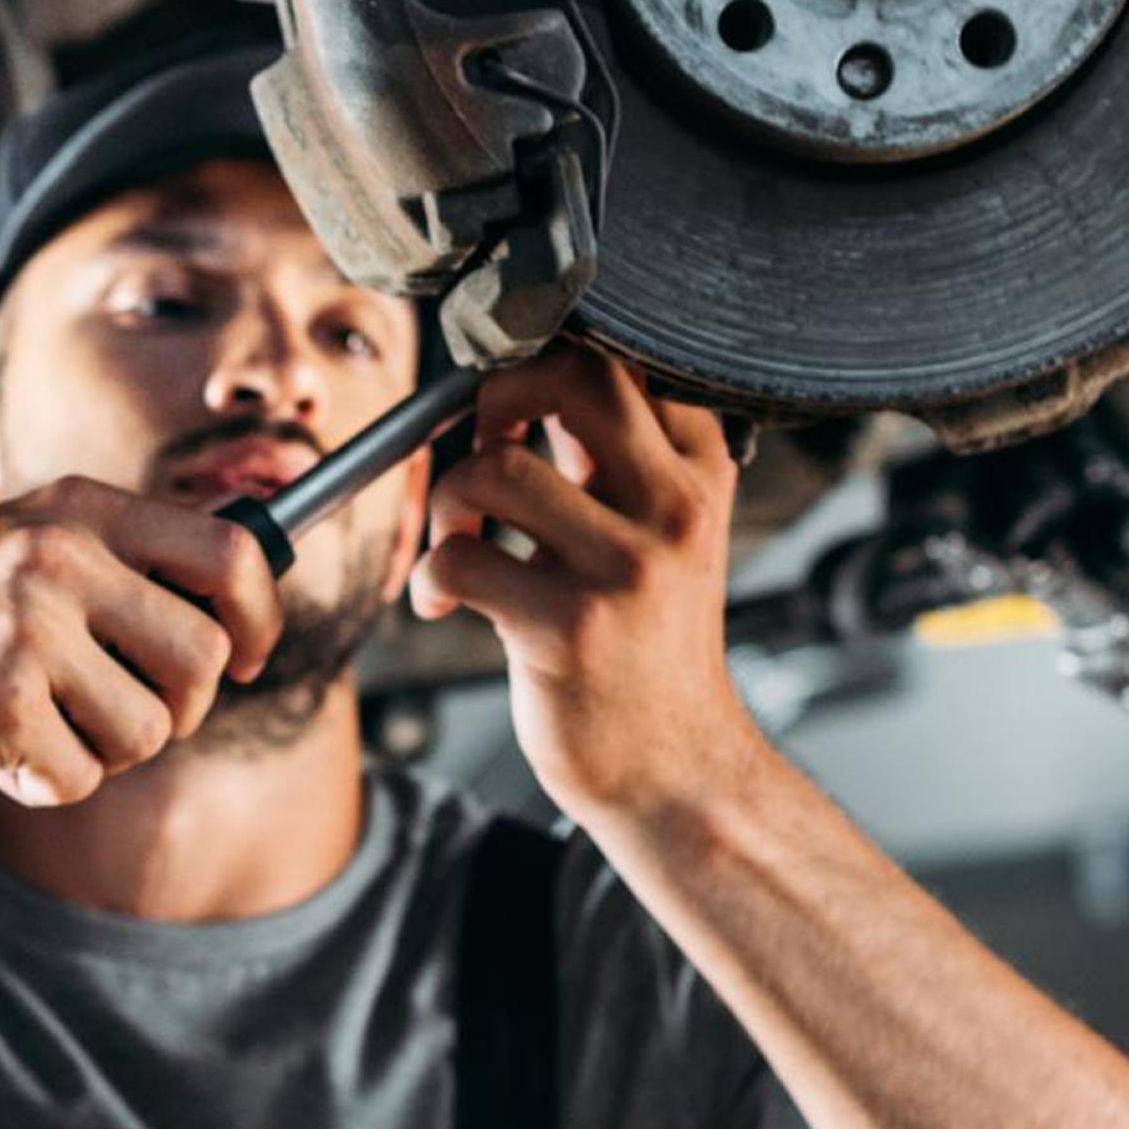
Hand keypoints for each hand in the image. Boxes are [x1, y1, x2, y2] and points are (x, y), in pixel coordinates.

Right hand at [0, 480, 285, 805]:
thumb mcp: (22, 543)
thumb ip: (121, 556)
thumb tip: (249, 579)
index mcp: (76, 511)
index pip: (229, 550)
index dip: (260, 615)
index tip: (249, 655)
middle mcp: (58, 559)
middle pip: (202, 659)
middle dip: (175, 708)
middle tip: (114, 712)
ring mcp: (28, 631)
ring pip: (148, 730)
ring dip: (101, 752)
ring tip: (36, 724)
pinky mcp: (0, 705)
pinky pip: (79, 778)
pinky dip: (42, 783)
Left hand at [410, 343, 770, 829]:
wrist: (677, 769)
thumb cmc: (649, 650)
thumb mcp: (662, 536)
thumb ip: (614, 460)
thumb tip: (532, 377)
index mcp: (699, 474)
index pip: (628, 359)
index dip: (549, 360)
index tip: (513, 407)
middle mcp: (673, 510)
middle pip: (574, 377)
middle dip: (495, 395)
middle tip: (479, 445)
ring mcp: (624, 568)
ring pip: (495, 469)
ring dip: (447, 500)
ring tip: (457, 540)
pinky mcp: (568, 628)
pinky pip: (460, 558)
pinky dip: (430, 574)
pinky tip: (443, 600)